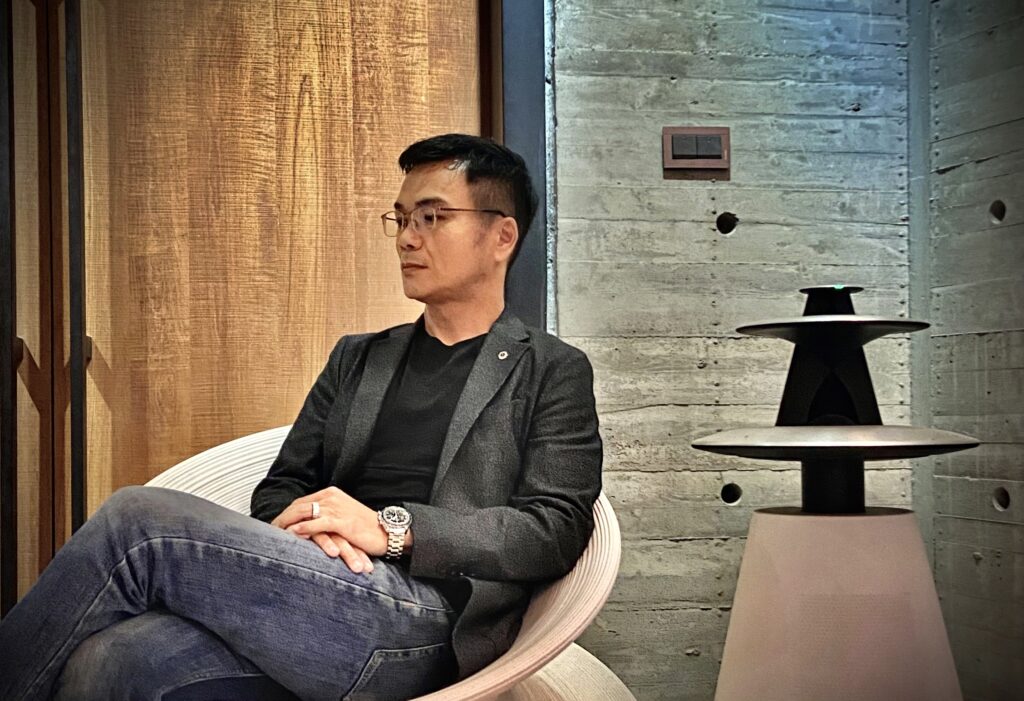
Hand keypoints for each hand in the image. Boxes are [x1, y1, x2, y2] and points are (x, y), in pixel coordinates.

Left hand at [272, 486, 389, 559]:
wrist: (387, 531)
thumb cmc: (365, 528)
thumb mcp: (343, 517)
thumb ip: (326, 516)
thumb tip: (308, 524)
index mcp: (331, 494)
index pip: (301, 502)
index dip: (286, 513)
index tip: (274, 524)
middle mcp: (332, 497)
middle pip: (299, 506)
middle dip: (282, 518)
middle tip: (269, 529)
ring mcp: (336, 508)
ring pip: (305, 513)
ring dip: (287, 523)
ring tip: (274, 532)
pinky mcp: (342, 521)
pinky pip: (318, 523)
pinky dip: (303, 528)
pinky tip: (292, 533)